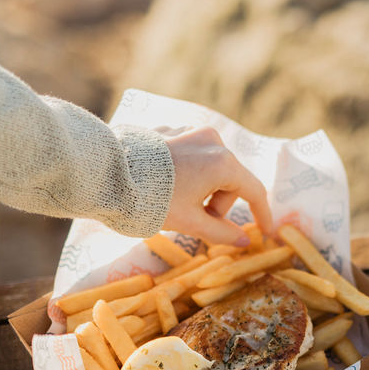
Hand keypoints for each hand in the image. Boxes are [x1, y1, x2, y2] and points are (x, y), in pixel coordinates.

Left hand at [161, 127, 273, 244]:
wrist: (103, 174)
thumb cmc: (150, 200)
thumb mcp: (189, 223)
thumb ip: (222, 233)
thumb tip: (244, 240)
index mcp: (222, 162)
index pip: (254, 190)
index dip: (262, 214)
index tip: (265, 232)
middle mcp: (211, 140)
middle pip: (229, 179)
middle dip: (217, 204)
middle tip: (195, 222)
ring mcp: (190, 130)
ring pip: (210, 166)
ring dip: (201, 188)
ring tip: (174, 202)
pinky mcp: (170, 128)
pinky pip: (189, 154)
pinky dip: (185, 172)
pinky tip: (163, 183)